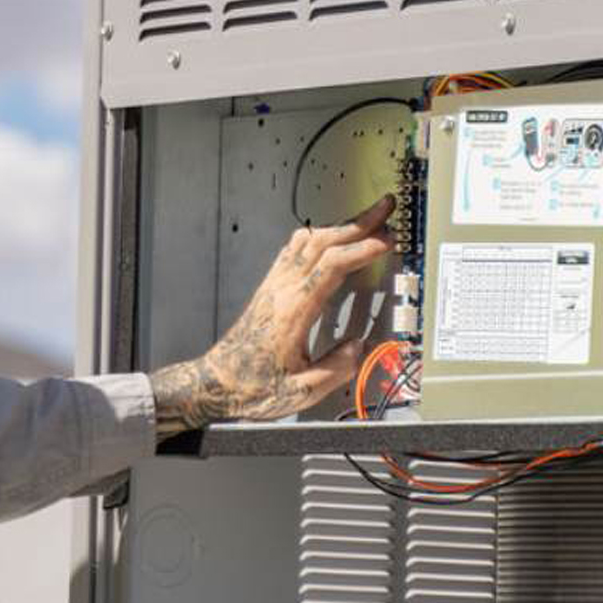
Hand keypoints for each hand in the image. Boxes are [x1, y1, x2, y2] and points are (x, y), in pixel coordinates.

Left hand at [150, 196, 394, 431]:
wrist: (216, 383)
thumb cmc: (251, 387)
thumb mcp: (301, 391)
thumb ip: (336, 369)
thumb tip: (359, 349)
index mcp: (293, 311)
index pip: (331, 265)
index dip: (361, 248)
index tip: (386, 240)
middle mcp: (281, 290)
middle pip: (321, 242)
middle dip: (357, 223)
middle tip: (384, 210)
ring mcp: (272, 286)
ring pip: (306, 241)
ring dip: (338, 226)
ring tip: (364, 220)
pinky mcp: (268, 289)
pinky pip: (292, 251)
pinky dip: (317, 238)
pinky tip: (328, 239)